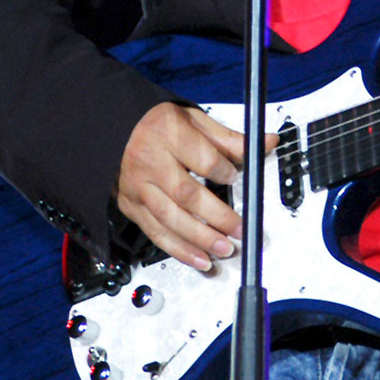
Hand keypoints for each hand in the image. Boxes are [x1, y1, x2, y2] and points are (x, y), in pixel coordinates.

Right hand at [114, 101, 275, 270]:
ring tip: (223, 249)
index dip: (224, 171)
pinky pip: (154, 232)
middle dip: (216, 216)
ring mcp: (138, 187)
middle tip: (239, 229)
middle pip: (185, 194)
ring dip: (198, 239)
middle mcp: (150, 163)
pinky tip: (199, 259)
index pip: (202, 158)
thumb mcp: (194, 120)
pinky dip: (178, 249)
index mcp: (169, 135)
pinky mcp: (130, 207)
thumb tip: (266, 142)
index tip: (238, 178)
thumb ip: (230, 138)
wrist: (112, 131)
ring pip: (169, 218)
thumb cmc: (157, 125)